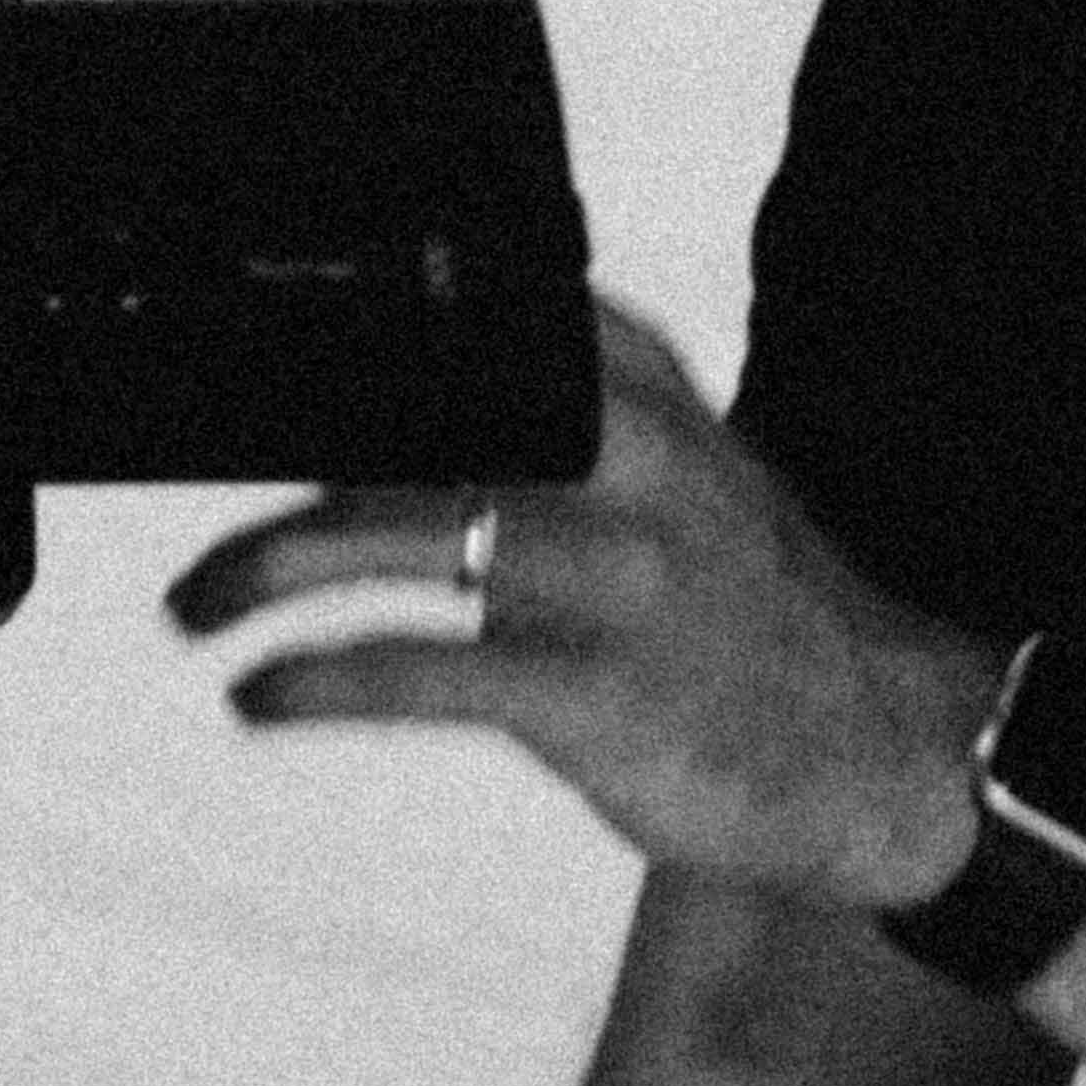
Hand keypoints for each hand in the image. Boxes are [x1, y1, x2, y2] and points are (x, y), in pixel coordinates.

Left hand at [172, 298, 999, 911]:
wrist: (891, 751)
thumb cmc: (752, 619)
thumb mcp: (674, 477)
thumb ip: (555, 426)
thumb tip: (377, 425)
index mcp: (636, 388)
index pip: (461, 334)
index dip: (330, 361)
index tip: (230, 395)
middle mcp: (625, 459)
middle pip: (405, 429)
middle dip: (278, 480)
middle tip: (196, 540)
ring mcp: (616, 575)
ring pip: (397, 537)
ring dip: (266, 571)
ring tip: (195, 608)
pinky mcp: (600, 691)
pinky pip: (422, 671)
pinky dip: (318, 680)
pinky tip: (260, 697)